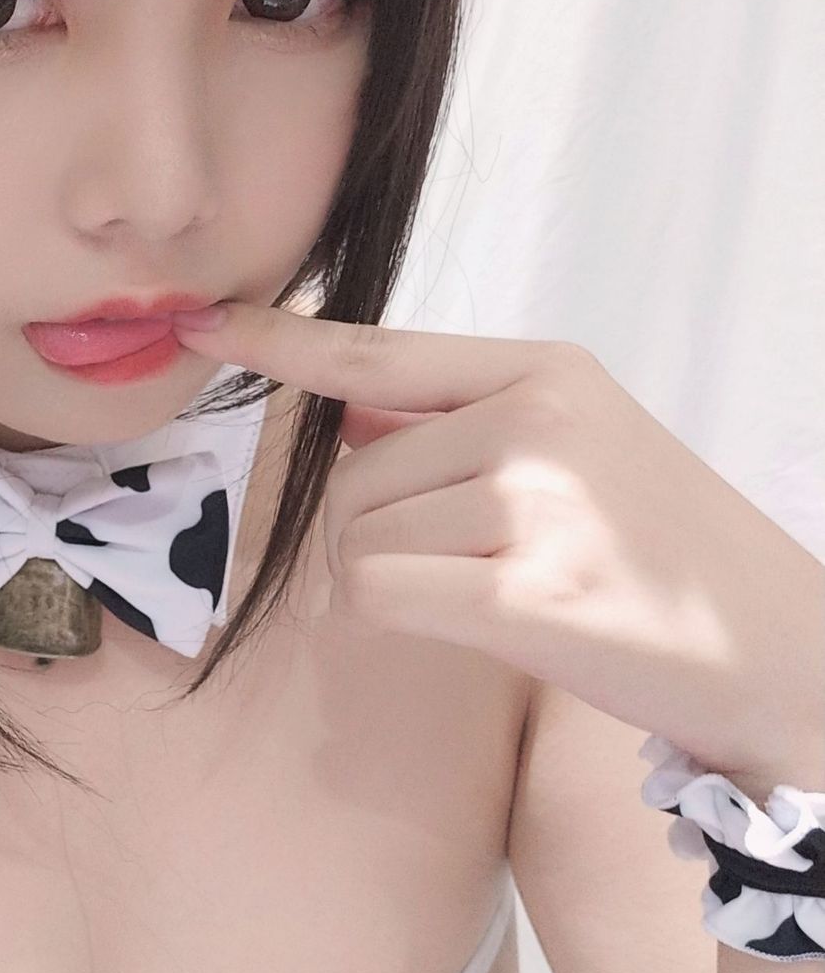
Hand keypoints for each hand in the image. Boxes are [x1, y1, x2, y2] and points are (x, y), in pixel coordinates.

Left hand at [172, 301, 824, 790]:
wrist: (780, 651)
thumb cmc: (665, 555)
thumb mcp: (583, 447)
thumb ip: (462, 420)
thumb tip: (344, 405)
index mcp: (549, 373)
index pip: (378, 350)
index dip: (281, 341)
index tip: (204, 321)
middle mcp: (537, 422)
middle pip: (350, 475)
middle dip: (372, 530)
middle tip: (468, 565)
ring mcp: (534, 506)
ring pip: (357, 541)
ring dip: (392, 581)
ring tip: (493, 593)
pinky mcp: (526, 596)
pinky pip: (377, 595)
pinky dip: (392, 619)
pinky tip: (470, 626)